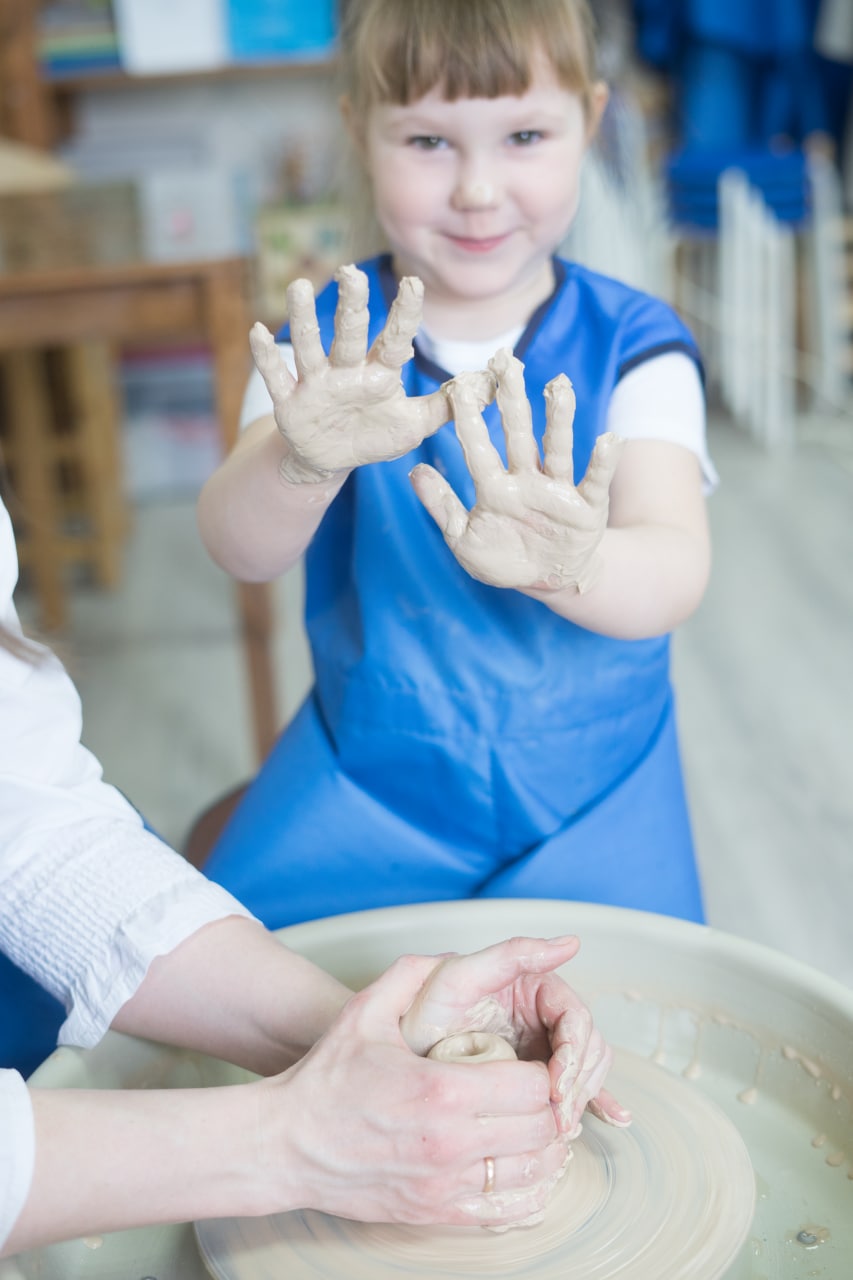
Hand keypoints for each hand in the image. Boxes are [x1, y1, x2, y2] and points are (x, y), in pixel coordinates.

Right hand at [249, 265, 488, 483]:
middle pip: (350, 335)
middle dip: (352, 306)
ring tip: (298, 286)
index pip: (394, 340)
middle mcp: (347, 371)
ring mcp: (316, 384)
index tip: (414, 284)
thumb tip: (492, 382)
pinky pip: (277, 376)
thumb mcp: (414, 424)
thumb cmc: (373, 435)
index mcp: (379, 374)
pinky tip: (257, 330)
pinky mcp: (290, 403)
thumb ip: (449, 404)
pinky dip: (266, 355)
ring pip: (310, 347)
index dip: (404, 315)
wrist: (330, 460)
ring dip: (303, 319)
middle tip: (352, 272)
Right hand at [254, 952, 567, 1227]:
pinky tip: (514, 1166)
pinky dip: (525, 1189)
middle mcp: (451, 1142)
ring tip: (525, 1128)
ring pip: (534, 1173)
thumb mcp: (365, 1011)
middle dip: (546, 1108)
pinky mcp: (438, 1214)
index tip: (524, 1065)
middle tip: (531, 1095)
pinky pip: (509, 1210)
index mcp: (441, 1089)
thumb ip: (414, 974)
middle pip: (542, 1129)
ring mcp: (446, 1185)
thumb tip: (456, 953)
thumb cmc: (326, 1079)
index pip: (533, 1086)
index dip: (540, 1072)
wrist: (286, 1146)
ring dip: (539, 1148)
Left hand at [400, 936, 630, 1140]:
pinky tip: (613, 1119)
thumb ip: (510, 954)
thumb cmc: (419, 1016)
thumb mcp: (458, 979)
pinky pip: (575, 1086)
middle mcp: (540, 1014)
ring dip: (582, 1096)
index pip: (575, 1016)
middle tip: (560, 1116)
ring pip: (585, 1069)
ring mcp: (539, 1045)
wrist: (389, 1063)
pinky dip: (595, 1102)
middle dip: (579, 1080)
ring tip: (563, 1125)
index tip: (558, 1085)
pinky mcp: (532, 1075)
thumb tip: (570, 942)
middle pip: (587, 1045)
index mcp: (530, 985)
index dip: (574, 1051)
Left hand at [410, 348, 622, 593]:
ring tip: (559, 385)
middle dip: (512, 398)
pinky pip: (595, 480)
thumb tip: (415, 470)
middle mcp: (526, 480)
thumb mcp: (463, 540)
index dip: (469, 418)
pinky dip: (604, 461)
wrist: (545, 582)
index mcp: (494, 487)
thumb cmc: (502, 559)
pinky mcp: (586, 507)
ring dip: (559, 417)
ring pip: (557, 448)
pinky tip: (609, 439)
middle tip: (506, 360)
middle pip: (518, 434)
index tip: (457, 385)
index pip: (478, 448)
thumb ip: (442, 506)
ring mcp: (556, 491)